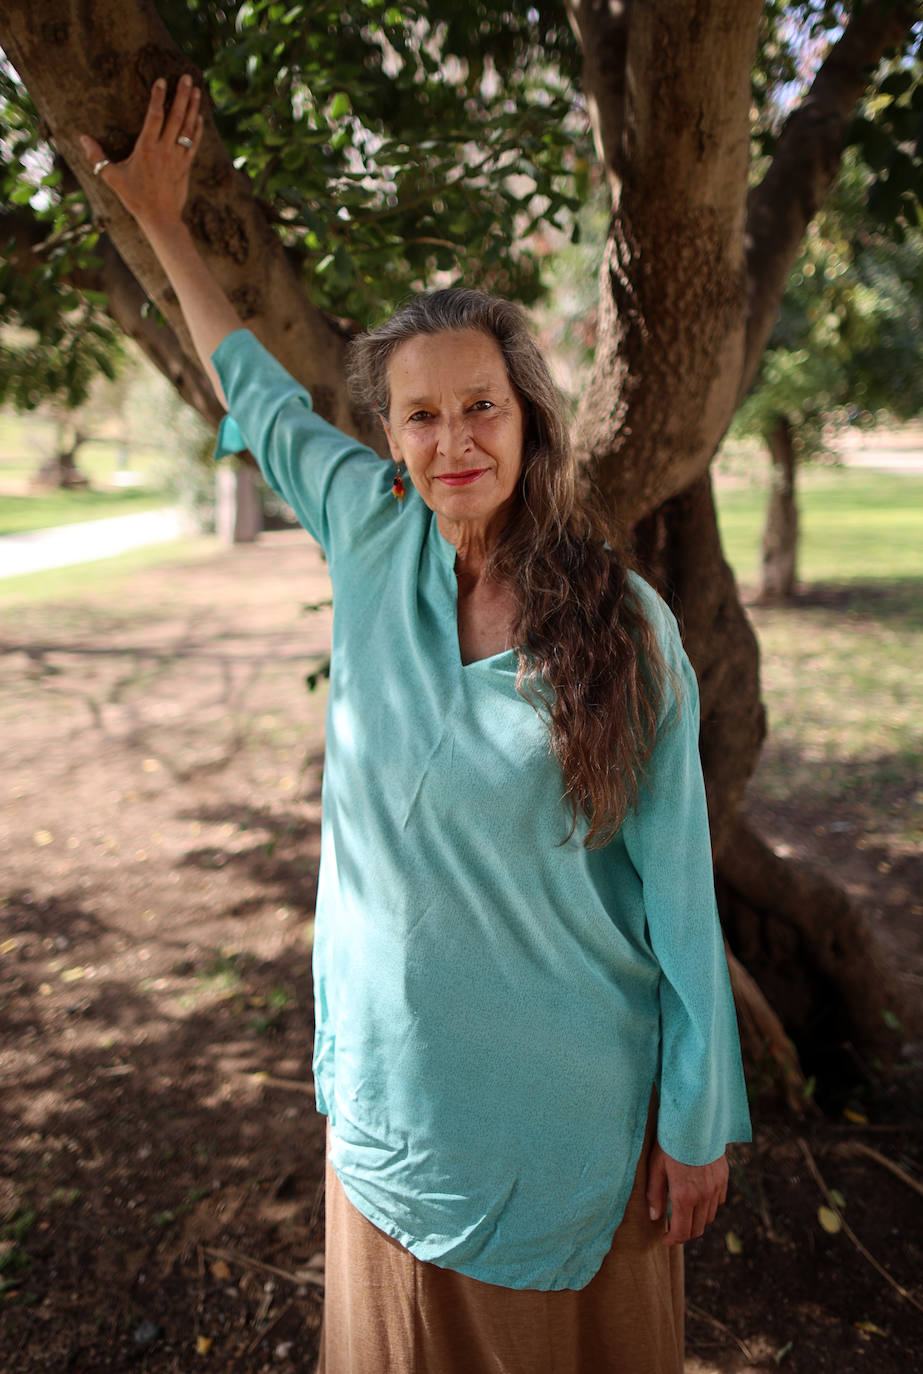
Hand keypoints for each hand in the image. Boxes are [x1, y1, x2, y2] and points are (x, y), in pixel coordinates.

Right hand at [79, 74, 202, 231]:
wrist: (160, 219)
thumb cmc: (135, 198)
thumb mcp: (112, 177)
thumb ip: (97, 157)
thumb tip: (82, 138)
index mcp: (147, 148)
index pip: (155, 116)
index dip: (159, 97)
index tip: (162, 80)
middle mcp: (165, 150)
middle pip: (176, 117)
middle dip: (182, 96)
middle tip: (188, 77)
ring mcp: (178, 158)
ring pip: (188, 129)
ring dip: (193, 108)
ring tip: (197, 91)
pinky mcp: (186, 167)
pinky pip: (194, 144)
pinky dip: (197, 130)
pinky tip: (200, 118)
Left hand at [646, 1140, 727, 1245]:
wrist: (695, 1121)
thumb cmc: (671, 1142)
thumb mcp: (656, 1166)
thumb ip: (655, 1194)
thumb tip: (655, 1217)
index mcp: (684, 1195)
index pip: (682, 1231)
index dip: (672, 1240)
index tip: (665, 1239)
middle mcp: (703, 1196)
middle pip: (698, 1229)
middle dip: (684, 1233)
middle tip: (673, 1229)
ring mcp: (716, 1188)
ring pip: (709, 1217)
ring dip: (697, 1220)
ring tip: (684, 1213)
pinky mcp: (724, 1179)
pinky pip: (718, 1201)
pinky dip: (709, 1206)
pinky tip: (698, 1197)